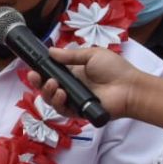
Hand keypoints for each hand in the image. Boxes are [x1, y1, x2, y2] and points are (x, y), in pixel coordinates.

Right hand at [28, 46, 142, 118]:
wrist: (129, 87)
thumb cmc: (115, 69)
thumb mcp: (92, 55)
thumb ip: (70, 56)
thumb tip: (51, 51)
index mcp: (73, 72)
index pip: (51, 73)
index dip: (41, 71)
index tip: (33, 67)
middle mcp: (71, 86)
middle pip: (47, 88)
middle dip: (38, 83)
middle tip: (34, 76)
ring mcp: (73, 100)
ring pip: (51, 100)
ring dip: (48, 92)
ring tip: (53, 84)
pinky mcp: (78, 111)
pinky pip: (62, 110)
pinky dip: (58, 103)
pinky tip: (62, 94)